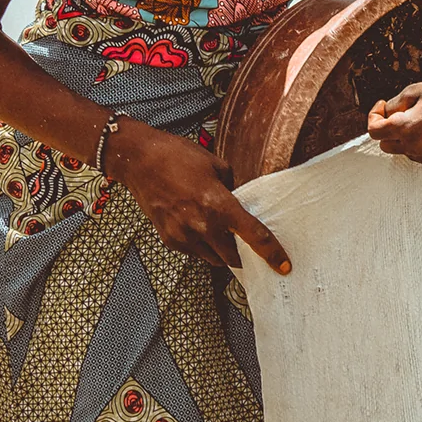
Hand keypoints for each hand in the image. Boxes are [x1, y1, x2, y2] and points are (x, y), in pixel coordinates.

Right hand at [105, 122, 289, 274]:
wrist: (139, 161)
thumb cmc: (177, 156)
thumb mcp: (216, 165)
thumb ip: (232, 188)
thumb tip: (238, 202)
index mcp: (219, 205)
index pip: (254, 236)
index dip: (271, 253)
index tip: (282, 265)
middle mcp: (202, 225)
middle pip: (233, 257)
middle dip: (243, 256)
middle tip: (248, 250)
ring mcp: (183, 235)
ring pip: (212, 258)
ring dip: (221, 251)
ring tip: (220, 234)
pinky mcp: (169, 239)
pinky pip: (193, 251)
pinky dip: (200, 245)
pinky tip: (197, 227)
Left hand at [367, 76, 421, 166]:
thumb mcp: (414, 90)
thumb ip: (393, 105)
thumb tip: (384, 115)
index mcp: (406, 128)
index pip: (374, 131)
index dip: (374, 116)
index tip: (382, 106)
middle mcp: (414, 146)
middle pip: (385, 143)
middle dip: (387, 128)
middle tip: (401, 111)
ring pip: (400, 150)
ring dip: (402, 136)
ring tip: (419, 118)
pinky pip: (415, 154)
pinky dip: (416, 143)